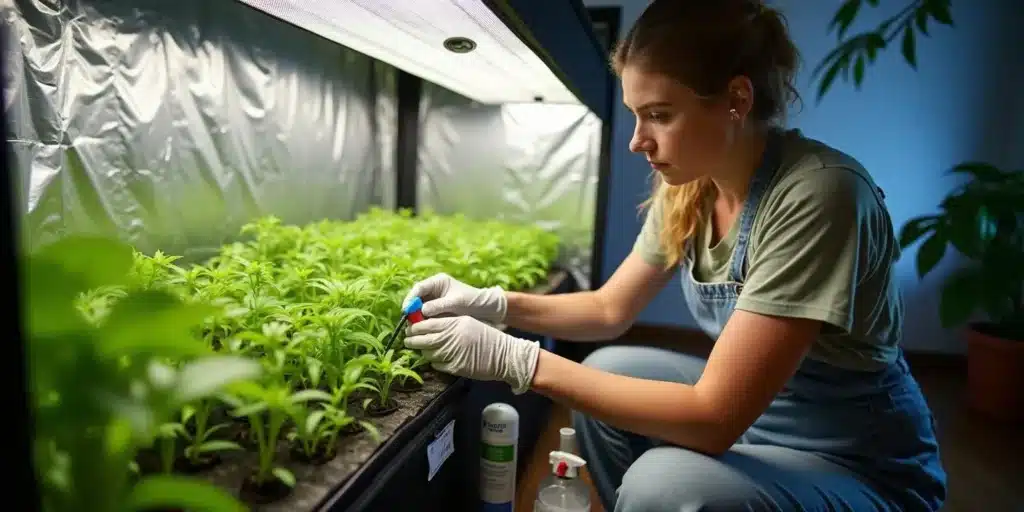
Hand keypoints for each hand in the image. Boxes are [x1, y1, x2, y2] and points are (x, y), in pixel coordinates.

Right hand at [403, 273, 506, 323]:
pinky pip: (426, 317)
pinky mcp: (438, 313)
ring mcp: (435, 302)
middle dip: (411, 310)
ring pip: (419, 310)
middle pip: (416, 299)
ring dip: (416, 318)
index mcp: (438, 282)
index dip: (410, 299)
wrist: (488, 309)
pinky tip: (423, 330)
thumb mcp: (457, 302)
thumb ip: (439, 306)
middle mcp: (434, 291)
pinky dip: (424, 323)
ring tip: (415, 328)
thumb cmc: (474, 300)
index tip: (406, 310)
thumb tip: (422, 311)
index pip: (419, 288)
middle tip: (409, 322)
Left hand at [403, 316, 539, 394]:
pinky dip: (434, 362)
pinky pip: (437, 365)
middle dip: (412, 340)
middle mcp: (452, 337)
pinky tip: (435, 359)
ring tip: (419, 349)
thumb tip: (428, 325)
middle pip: (423, 339)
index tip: (410, 327)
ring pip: (428, 353)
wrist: (505, 356)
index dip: (415, 326)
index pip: (427, 323)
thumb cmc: (488, 337)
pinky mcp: (455, 368)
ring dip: (422, 351)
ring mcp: (453, 354)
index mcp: (456, 323)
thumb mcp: (469, 323)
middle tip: (407, 340)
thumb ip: (449, 323)